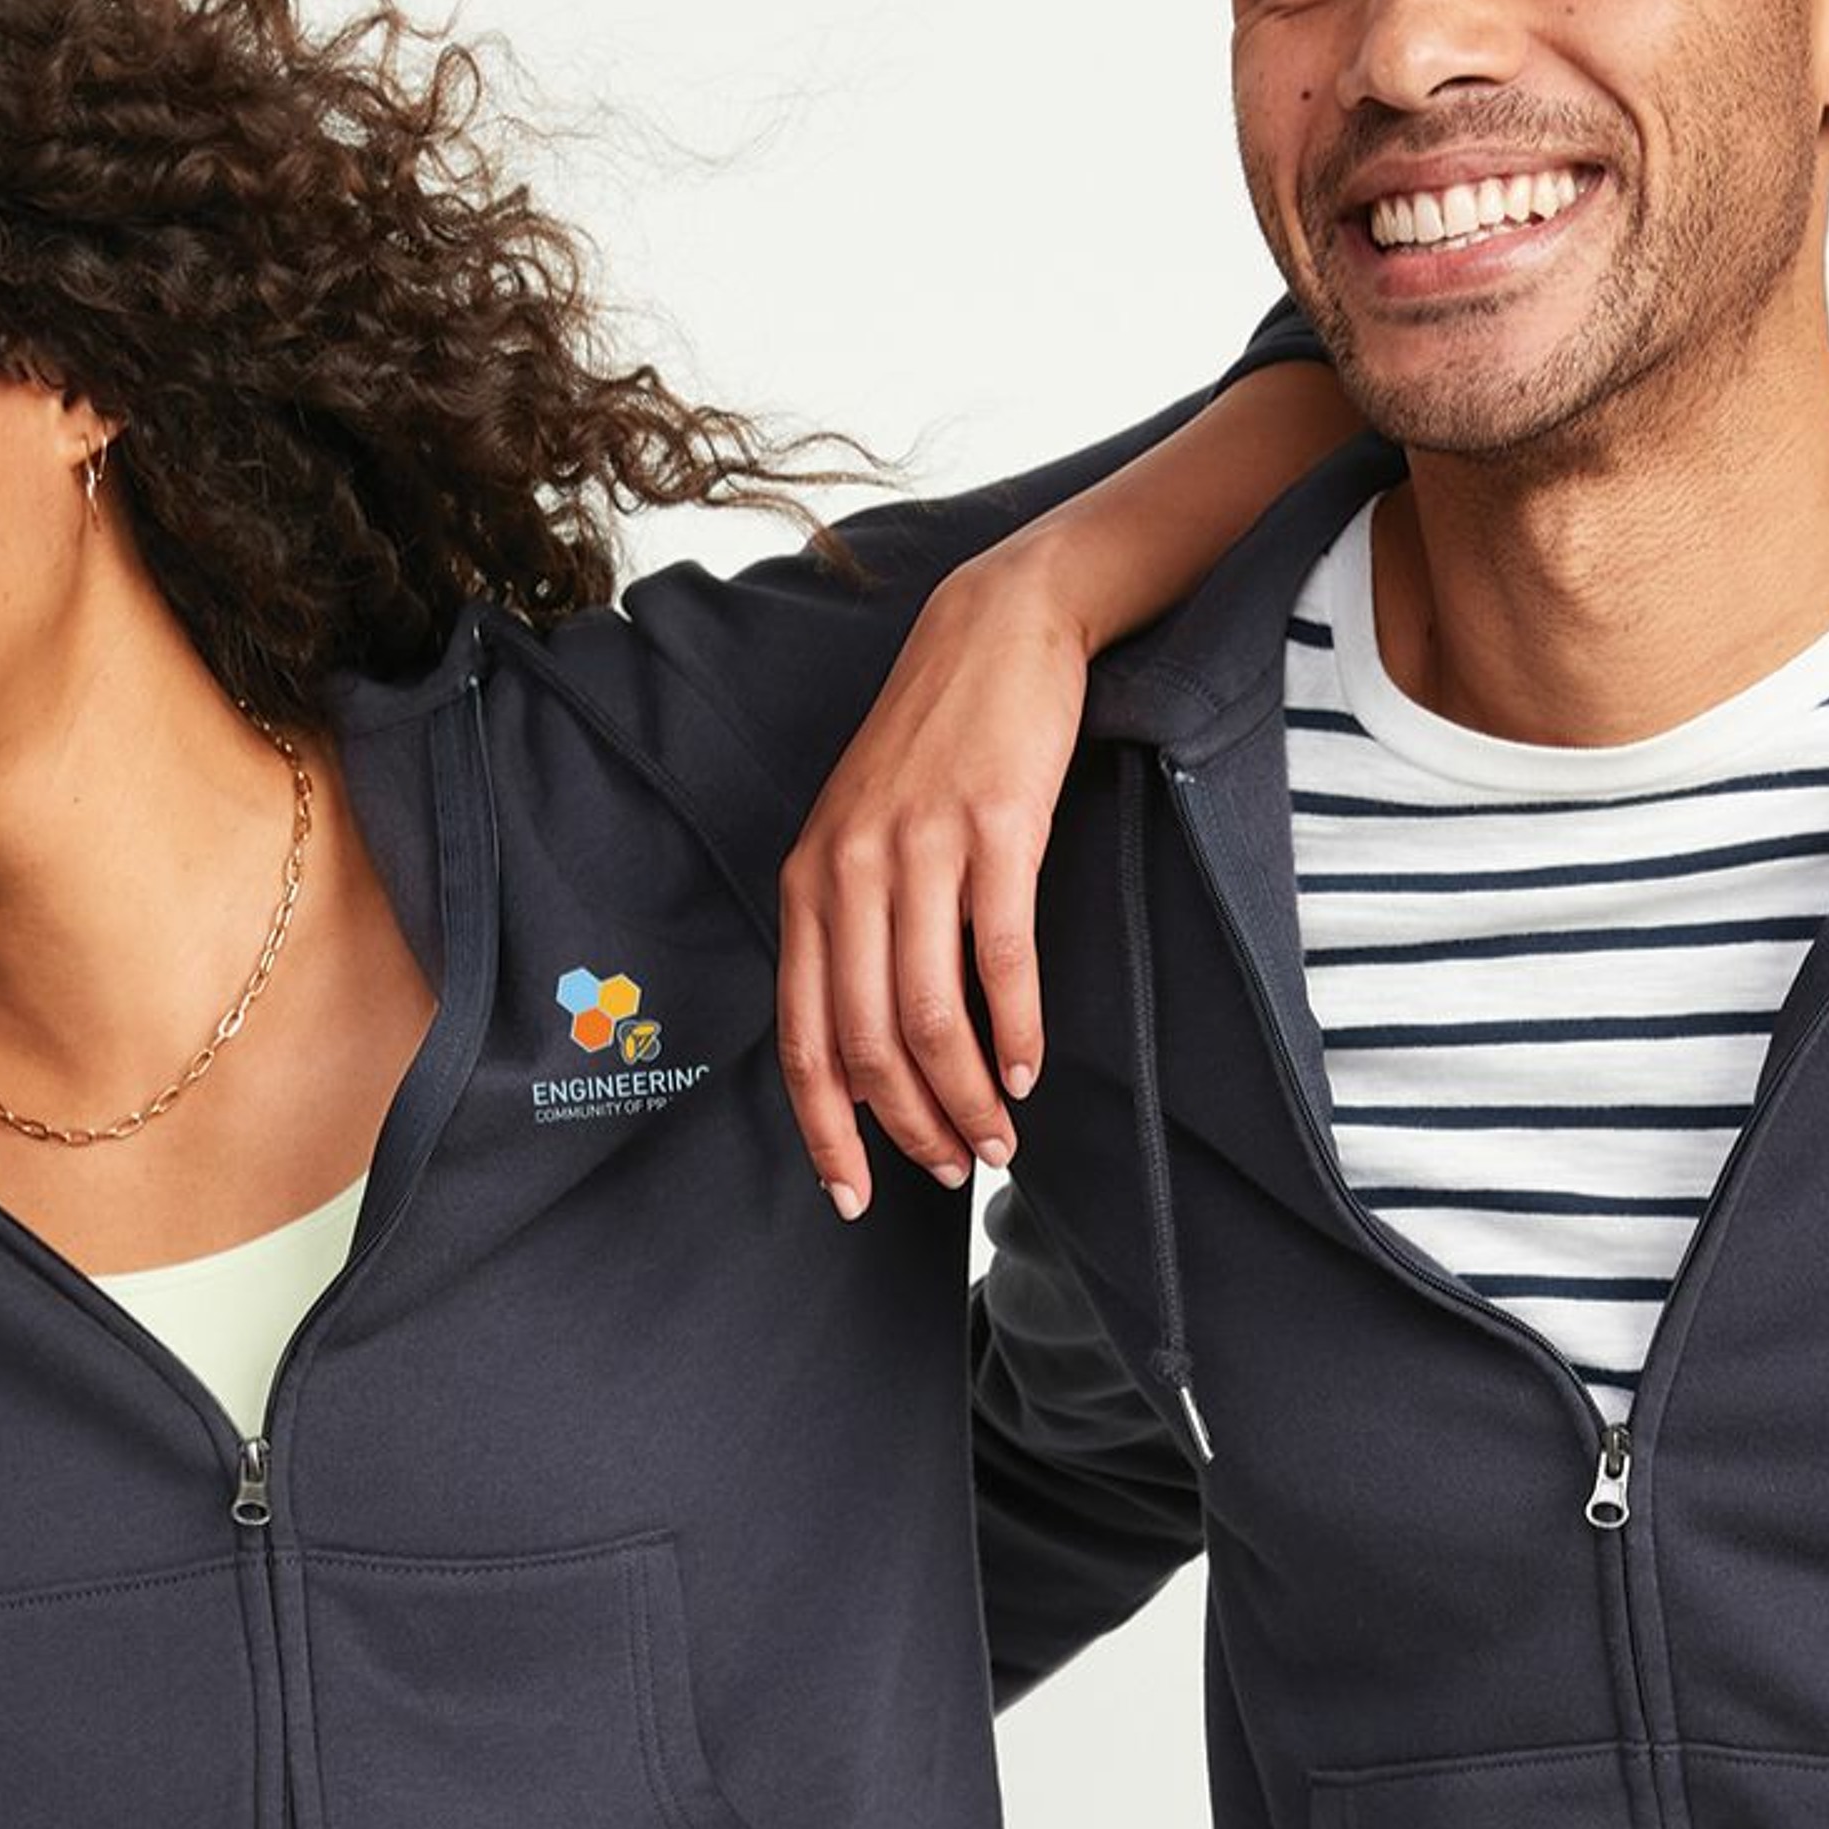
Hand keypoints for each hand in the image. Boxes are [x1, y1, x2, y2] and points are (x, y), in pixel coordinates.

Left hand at [776, 346, 1357, 1214]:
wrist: (995, 632)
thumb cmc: (934, 748)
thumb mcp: (863, 836)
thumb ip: (854, 931)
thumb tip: (872, 1048)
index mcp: (807, 884)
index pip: (800, 1037)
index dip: (826, 1130)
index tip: (853, 1196)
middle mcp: (849, 872)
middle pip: (867, 1042)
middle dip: (910, 1127)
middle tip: (952, 1172)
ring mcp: (921, 850)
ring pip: (932, 1015)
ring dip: (966, 1097)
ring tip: (998, 1140)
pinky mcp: (997, 831)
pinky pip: (1002, 957)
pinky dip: (1017, 1030)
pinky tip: (1028, 1070)